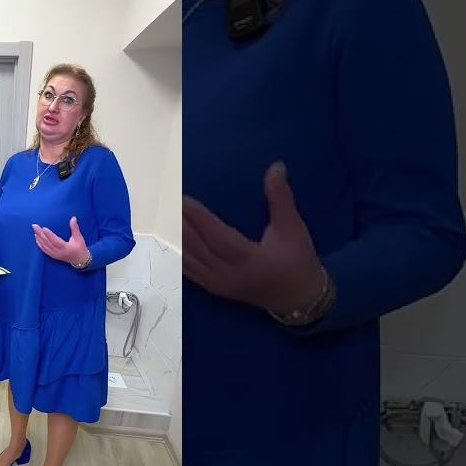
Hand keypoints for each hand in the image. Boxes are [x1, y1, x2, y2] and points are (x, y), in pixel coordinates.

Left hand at [32, 217, 88, 266]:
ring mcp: (55, 255)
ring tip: (35, 230)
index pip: (56, 241)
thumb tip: (73, 218)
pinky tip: (36, 238)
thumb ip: (75, 228)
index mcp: (66, 248)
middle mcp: (59, 252)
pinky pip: (45, 250)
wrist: (80, 260)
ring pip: (45, 247)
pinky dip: (40, 244)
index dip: (49, 235)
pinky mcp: (53, 256)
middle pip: (48, 243)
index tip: (43, 228)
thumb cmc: (80, 248)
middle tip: (34, 226)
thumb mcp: (79, 238)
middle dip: (40, 234)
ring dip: (39, 238)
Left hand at [182, 162, 324, 313]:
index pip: (217, 237)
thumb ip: (280, 198)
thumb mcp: (293, 229)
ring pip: (191, 260)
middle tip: (168, 200)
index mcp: (249, 260)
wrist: (300, 299)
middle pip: (198, 248)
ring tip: (166, 215)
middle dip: (181, 223)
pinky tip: (171, 240)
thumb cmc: (298, 261)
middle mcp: (229, 275)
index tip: (183, 199)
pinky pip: (191, 272)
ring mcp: (219, 285)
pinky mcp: (215, 289)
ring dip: (177, 237)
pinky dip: (180, 255)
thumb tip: (276, 167)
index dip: (199, 219)